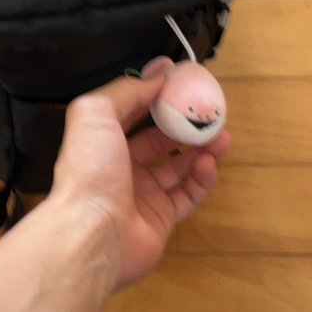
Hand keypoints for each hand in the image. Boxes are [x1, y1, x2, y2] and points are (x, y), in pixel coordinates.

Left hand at [50, 74, 229, 289]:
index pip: (134, 113)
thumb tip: (156, 78)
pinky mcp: (162, 219)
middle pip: (160, 141)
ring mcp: (142, 195)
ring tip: (221, 136)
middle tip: (210, 113)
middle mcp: (121, 168)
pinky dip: (202, 178)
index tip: (183, 83)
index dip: (157, 97)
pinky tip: (210, 162)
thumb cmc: (90, 171)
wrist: (94, 234)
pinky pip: (188, 194)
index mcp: (103, 142)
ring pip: (179, 167)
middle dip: (185, 125)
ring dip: (201, 149)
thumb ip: (126, 91)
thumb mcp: (96, 113)